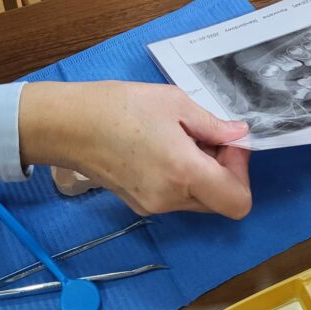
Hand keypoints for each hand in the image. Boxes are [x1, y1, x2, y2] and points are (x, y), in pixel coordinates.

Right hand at [19, 81, 250, 217]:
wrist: (69, 125)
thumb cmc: (121, 107)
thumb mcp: (174, 103)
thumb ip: (212, 124)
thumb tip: (239, 135)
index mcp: (184, 173)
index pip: (238, 201)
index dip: (241, 171)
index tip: (226, 142)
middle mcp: (171, 199)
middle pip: (220, 200)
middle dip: (223, 170)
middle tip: (206, 136)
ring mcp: (153, 206)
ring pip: (199, 200)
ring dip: (202, 173)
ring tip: (182, 138)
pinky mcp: (139, 204)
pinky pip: (176, 197)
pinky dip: (181, 178)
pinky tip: (163, 148)